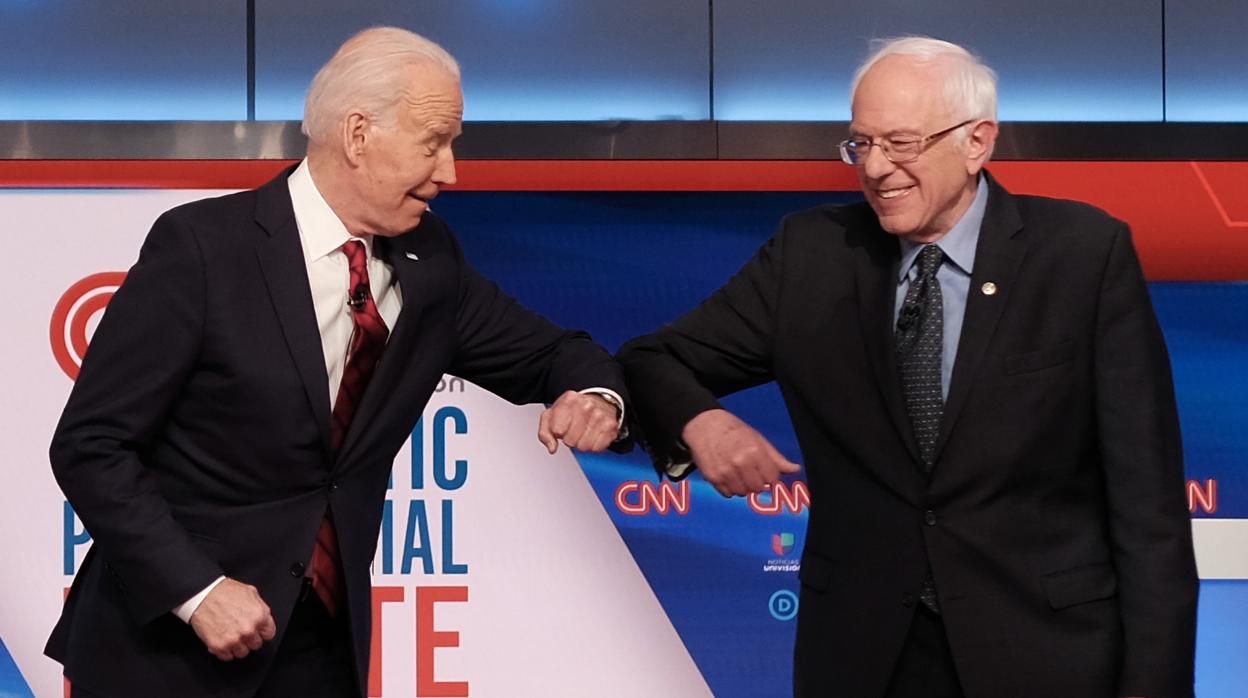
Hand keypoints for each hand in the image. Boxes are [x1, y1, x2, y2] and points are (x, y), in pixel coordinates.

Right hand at [189, 577, 276, 660]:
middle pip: (256, 645)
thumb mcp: (250, 592)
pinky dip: (224, 650)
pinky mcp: (219, 646)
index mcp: (259, 616)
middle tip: (240, 631)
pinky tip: (222, 639)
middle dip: (249, 638)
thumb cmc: (224, 591)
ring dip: (237, 646)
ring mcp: (234, 639)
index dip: (261, 631)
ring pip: (242, 653)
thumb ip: (261, 608)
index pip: (269, 634)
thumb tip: (264, 618)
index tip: (256, 630)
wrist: (201, 594)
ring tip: (230, 635)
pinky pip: (227, 657)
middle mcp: (248, 630)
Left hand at [537, 390, 620, 453]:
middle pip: (570, 441)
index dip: (558, 431)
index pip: (557, 430)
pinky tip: (593, 434)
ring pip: (583, 447)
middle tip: (574, 429)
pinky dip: (593, 444)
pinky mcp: (611, 426)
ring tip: (583, 431)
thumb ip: (545, 433)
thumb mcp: (551, 416)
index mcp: (569, 400)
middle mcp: (586, 406)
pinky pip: (596, 448)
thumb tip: (552, 448)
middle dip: (569, 439)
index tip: (562, 425)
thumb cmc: (573, 410)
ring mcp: (600, 416)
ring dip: (581, 442)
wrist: (598, 401)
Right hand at [682, 409, 800, 496]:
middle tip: (750, 471)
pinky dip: (730, 488)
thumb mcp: (758, 439)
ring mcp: (725, 472)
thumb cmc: (733, 430)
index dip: (770, 477)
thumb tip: (795, 470)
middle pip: (757, 489)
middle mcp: (740, 463)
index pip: (772, 479)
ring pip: (743, 493)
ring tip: (738, 472)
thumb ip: (776, 458)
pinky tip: (727, 474)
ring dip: (743, 486)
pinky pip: (728, 494)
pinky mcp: (712, 478)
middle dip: (757, 482)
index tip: (765, 471)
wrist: (703, 424)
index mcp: (755, 452)